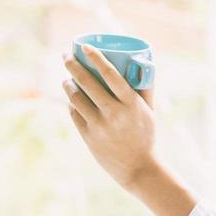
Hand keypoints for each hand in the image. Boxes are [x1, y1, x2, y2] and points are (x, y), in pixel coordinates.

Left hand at [61, 45, 158, 188]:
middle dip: (73, 66)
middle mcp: (114, 113)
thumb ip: (144, 89)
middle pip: (88, 83)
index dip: (96, 58)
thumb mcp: (149, 111)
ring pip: (76, 98)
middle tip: (66, 57)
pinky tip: (71, 99)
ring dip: (68, 84)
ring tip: (67, 79)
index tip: (85, 47)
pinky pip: (74, 114)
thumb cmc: (146, 136)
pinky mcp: (89, 137)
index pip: (111, 74)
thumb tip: (142, 64)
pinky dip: (71, 104)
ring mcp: (99, 126)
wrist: (138, 168)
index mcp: (131, 103)